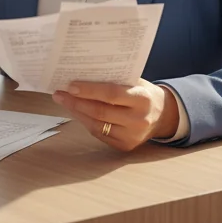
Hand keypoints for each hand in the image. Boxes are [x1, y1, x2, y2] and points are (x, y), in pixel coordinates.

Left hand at [52, 79, 178, 150]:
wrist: (162, 115)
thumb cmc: (143, 93)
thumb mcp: (135, 82)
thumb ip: (114, 80)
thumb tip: (81, 76)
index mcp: (142, 99)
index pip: (110, 94)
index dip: (89, 90)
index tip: (70, 86)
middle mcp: (138, 120)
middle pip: (100, 111)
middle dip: (76, 102)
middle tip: (59, 94)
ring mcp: (132, 136)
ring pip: (96, 125)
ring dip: (77, 112)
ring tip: (64, 101)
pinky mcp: (125, 147)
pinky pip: (99, 134)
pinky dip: (85, 122)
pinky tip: (77, 112)